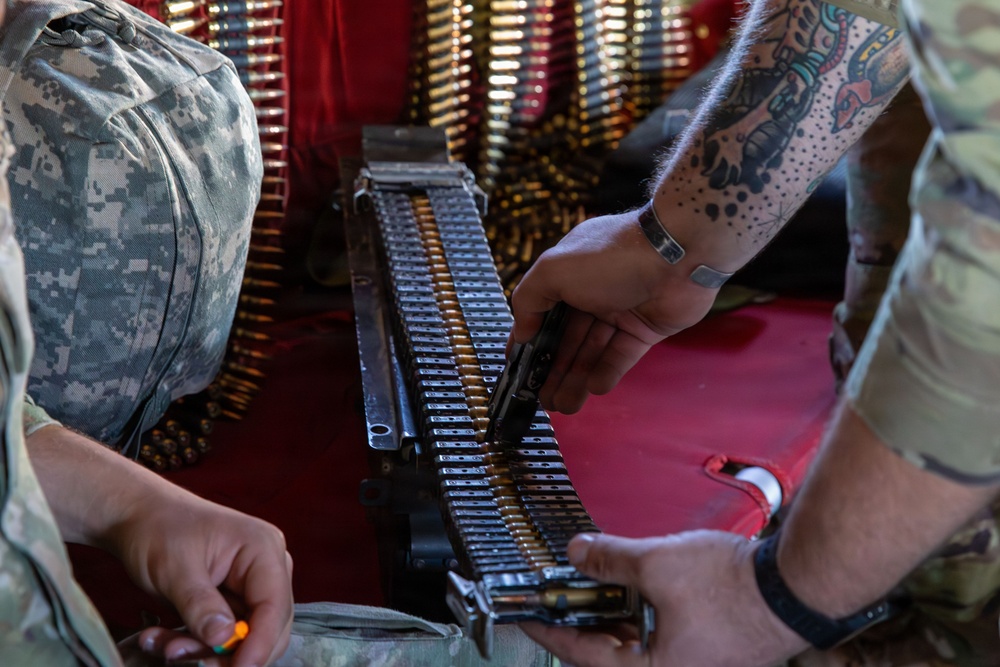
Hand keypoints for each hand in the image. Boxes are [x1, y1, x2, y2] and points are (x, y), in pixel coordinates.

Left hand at [26, 425, 293, 666]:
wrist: (138, 517)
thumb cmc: (158, 529)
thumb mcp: (176, 569)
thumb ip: (202, 605)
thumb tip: (225, 639)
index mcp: (263, 550)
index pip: (275, 606)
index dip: (259, 643)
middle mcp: (267, 568)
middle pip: (268, 627)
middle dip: (229, 651)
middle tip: (183, 658)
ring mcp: (252, 585)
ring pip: (245, 637)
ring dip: (206, 649)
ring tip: (163, 645)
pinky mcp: (234, 599)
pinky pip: (225, 634)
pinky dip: (197, 643)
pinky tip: (165, 639)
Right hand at [510, 211, 717, 412]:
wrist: (677, 255)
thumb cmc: (612, 256)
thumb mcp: (553, 270)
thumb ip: (528, 300)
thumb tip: (521, 330)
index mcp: (569, 274)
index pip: (543, 313)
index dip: (530, 342)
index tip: (519, 369)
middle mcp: (593, 292)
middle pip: (568, 338)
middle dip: (554, 370)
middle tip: (543, 401)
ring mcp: (621, 311)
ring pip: (592, 351)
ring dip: (577, 378)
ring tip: (564, 405)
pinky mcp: (646, 328)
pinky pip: (621, 355)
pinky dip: (607, 371)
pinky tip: (594, 388)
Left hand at [521, 531, 806, 666]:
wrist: (794, 586)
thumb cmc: (735, 587)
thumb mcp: (657, 565)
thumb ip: (610, 561)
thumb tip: (578, 553)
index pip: (584, 656)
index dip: (551, 631)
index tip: (529, 616)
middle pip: (609, 656)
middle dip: (583, 622)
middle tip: (560, 595)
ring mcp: (692, 665)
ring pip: (635, 647)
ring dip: (612, 617)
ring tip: (593, 587)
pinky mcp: (706, 651)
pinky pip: (659, 640)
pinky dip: (639, 616)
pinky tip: (632, 590)